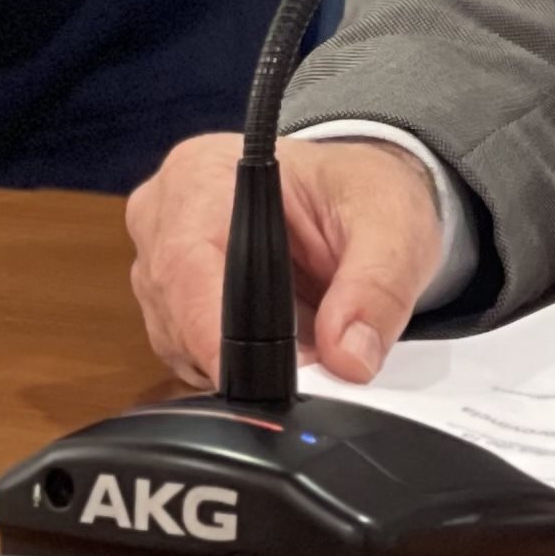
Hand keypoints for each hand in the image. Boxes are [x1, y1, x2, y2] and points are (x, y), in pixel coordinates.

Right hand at [126, 132, 445, 388]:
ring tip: (305, 340)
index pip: (185, 265)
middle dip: (244, 356)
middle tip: (313, 365)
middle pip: (177, 313)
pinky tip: (280, 345)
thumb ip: (376, 289)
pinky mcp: (172, 302)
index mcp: (201, 176)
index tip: (266, 380)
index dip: (218, 332)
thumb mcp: (393, 227)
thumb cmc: (363, 194)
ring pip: (179, 344)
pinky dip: (237, 364)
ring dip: (242, 362)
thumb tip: (347, 355)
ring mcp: (161, 262)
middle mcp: (165, 216)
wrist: (358, 198)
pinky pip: (189, 355)